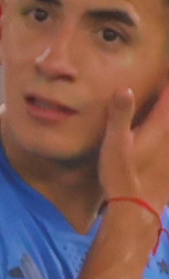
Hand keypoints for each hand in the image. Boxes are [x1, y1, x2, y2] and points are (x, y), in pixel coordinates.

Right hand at [103, 81, 168, 230]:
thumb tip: (124, 88)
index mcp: (160, 126)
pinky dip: (164, 136)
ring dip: (165, 115)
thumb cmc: (122, 175)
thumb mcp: (115, 143)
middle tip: (163, 87)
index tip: (163, 70)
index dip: (166, 82)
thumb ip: (120, 115)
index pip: (168, 96)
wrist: (137, 207)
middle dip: (167, 97)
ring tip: (160, 111)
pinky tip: (159, 140)